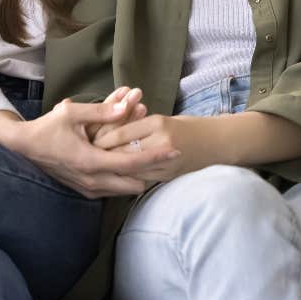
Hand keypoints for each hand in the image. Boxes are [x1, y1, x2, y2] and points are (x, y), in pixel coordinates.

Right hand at [0, 92, 175, 197]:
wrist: (23, 148)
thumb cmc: (47, 128)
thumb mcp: (72, 113)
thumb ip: (102, 111)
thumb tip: (128, 105)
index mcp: (91, 162)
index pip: (132, 164)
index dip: (155, 158)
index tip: (174, 151)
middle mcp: (92, 181)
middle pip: (134, 183)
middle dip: (149, 170)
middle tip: (162, 153)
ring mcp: (89, 189)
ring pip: (125, 189)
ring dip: (137, 174)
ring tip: (148, 155)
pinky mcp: (85, 191)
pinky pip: (114, 189)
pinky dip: (124, 178)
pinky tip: (129, 162)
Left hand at [92, 114, 220, 183]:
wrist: (216, 143)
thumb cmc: (187, 127)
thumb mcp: (162, 120)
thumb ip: (137, 126)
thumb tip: (108, 133)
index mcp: (157, 124)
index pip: (120, 133)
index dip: (100, 138)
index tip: (86, 139)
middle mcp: (160, 143)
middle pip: (120, 152)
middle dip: (102, 154)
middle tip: (84, 154)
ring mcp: (164, 162)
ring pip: (127, 168)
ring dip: (110, 168)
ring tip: (93, 167)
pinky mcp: (166, 176)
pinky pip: (138, 179)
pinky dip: (124, 177)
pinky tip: (113, 177)